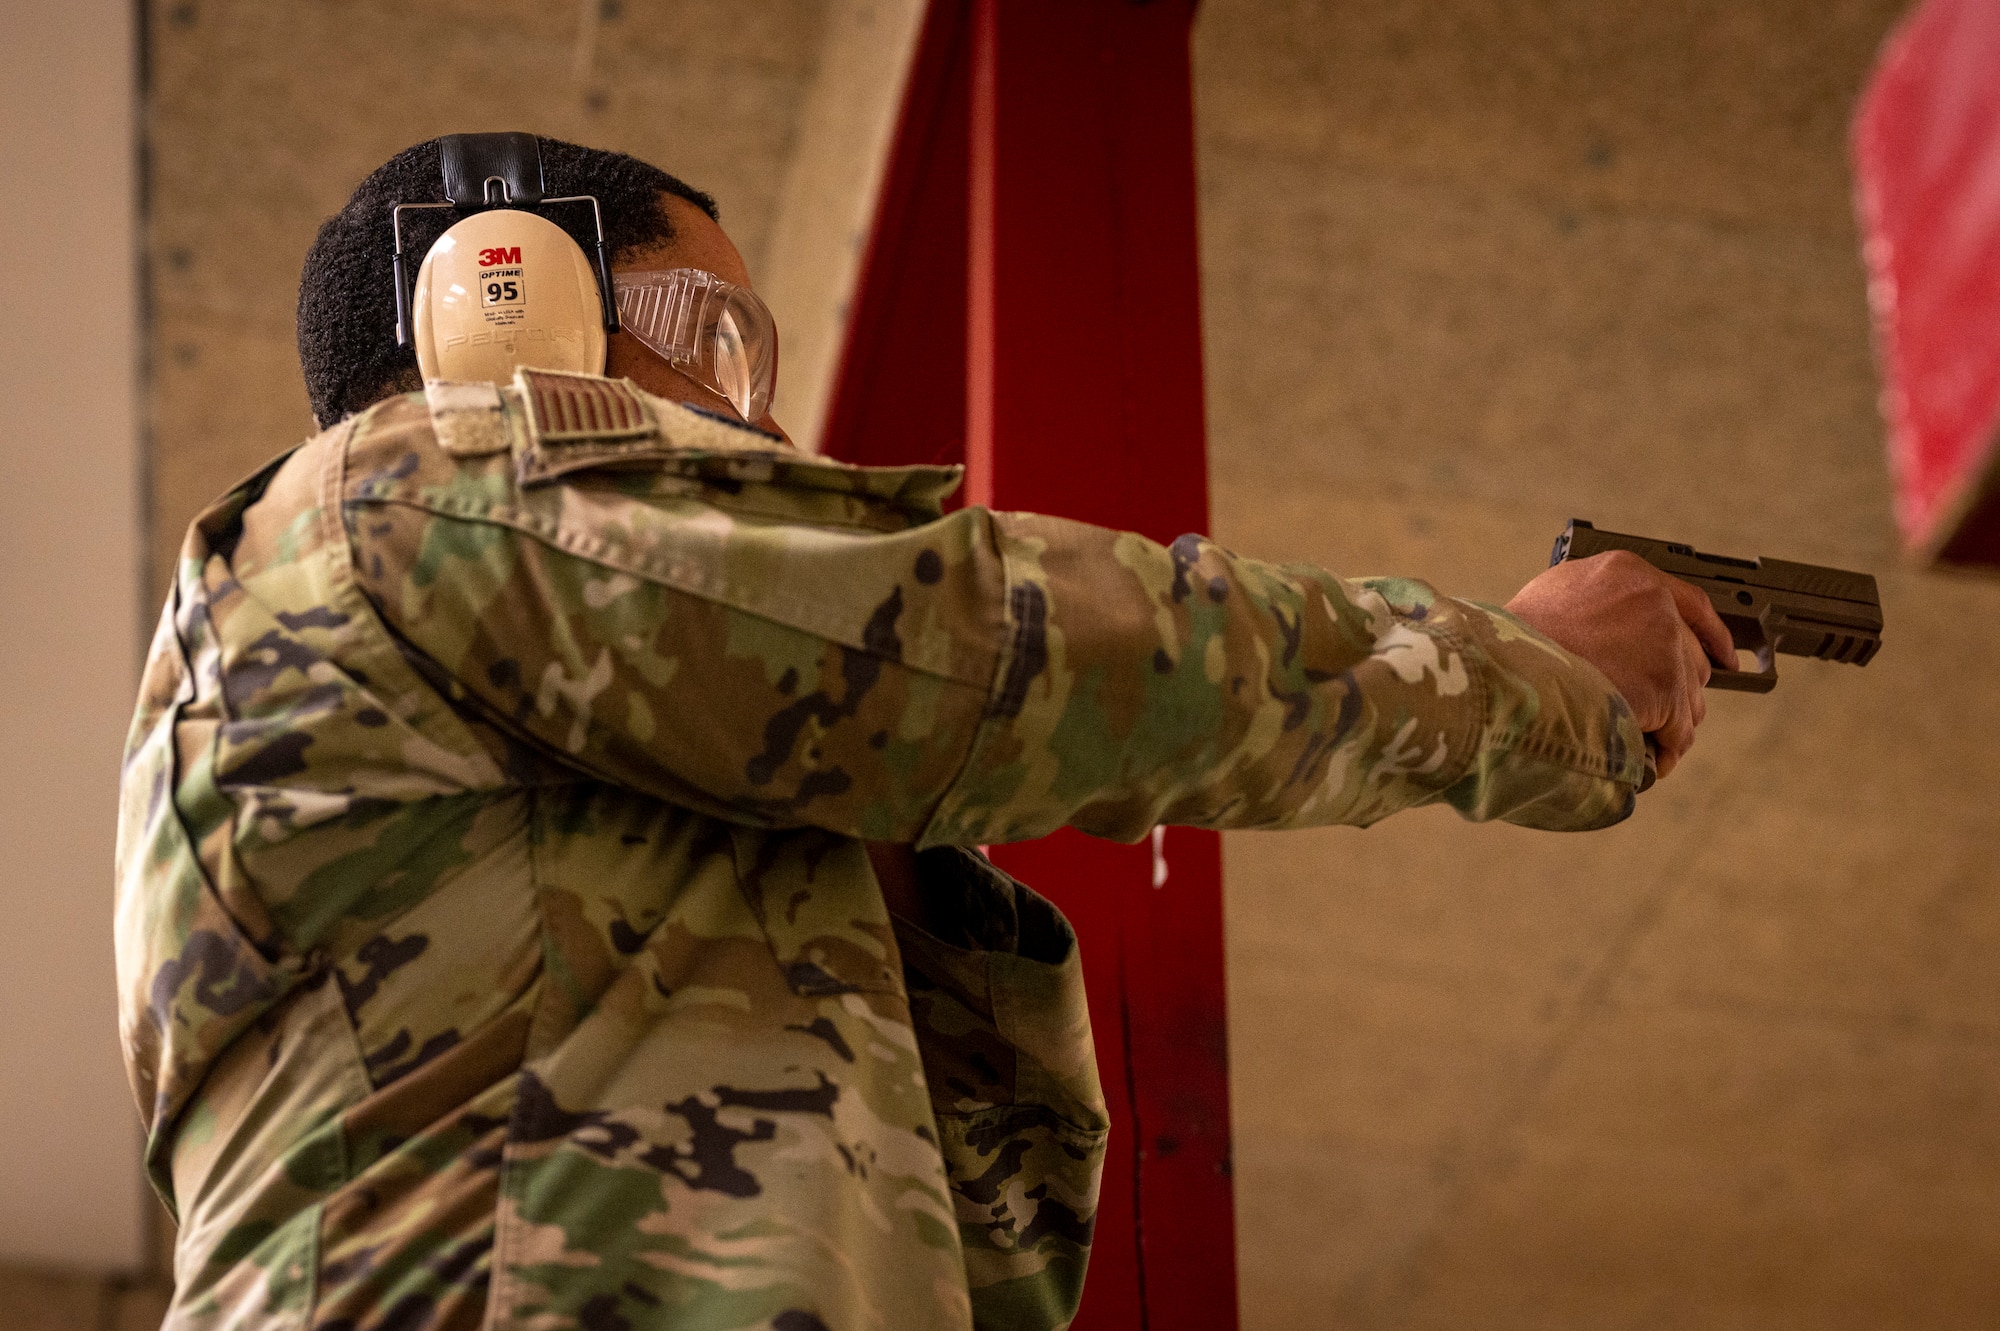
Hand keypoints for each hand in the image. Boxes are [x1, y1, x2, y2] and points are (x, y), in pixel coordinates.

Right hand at [1504, 551, 1734, 780]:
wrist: (1500, 670)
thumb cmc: (1510, 642)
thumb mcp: (1554, 599)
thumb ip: (1597, 608)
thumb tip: (1615, 637)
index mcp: (1625, 572)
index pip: (1690, 602)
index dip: (1711, 633)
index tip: (1724, 656)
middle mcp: (1653, 601)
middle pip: (1691, 653)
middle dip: (1683, 686)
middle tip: (1671, 710)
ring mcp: (1662, 644)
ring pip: (1689, 692)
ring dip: (1674, 720)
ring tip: (1657, 742)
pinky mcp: (1664, 688)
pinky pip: (1677, 727)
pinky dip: (1667, 747)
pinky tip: (1656, 760)